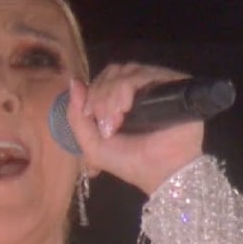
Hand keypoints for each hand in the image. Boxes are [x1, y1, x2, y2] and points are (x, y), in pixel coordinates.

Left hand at [64, 63, 204, 194]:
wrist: (166, 172)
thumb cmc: (133, 163)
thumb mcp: (93, 147)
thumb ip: (76, 117)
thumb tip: (74, 82)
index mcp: (119, 102)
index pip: (100, 81)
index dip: (89, 93)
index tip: (88, 114)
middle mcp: (137, 90)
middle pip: (110, 73)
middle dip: (98, 96)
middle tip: (105, 124)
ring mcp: (153, 84)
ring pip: (122, 72)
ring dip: (110, 95)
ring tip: (115, 121)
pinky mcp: (168, 81)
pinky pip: (139, 74)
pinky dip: (124, 89)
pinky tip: (125, 108)